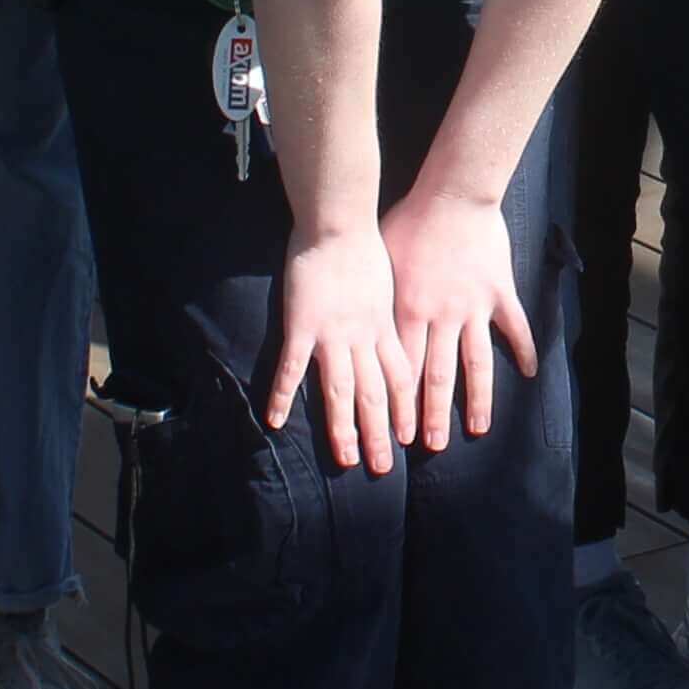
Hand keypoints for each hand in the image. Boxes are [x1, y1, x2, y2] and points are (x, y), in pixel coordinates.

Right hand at [264, 220, 406, 475]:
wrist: (340, 220)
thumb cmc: (367, 242)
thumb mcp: (392, 278)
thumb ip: (391, 307)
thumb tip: (401, 321)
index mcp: (386, 326)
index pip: (401, 377)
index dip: (406, 409)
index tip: (411, 439)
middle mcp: (363, 337)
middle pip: (375, 394)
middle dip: (381, 433)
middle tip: (382, 468)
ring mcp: (332, 333)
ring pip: (341, 391)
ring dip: (344, 428)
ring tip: (347, 459)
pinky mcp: (302, 325)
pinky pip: (292, 368)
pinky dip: (285, 396)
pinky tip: (276, 422)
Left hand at [381, 185, 538, 449]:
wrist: (453, 195)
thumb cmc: (410, 221)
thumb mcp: (382, 258)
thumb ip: (379, 295)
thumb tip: (364, 323)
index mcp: (408, 311)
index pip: (403, 368)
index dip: (401, 404)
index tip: (399, 434)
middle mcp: (442, 317)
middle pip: (437, 375)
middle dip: (433, 414)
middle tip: (432, 446)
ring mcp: (474, 307)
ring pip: (476, 363)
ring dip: (477, 399)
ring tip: (477, 429)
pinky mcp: (499, 292)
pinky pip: (514, 327)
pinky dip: (523, 350)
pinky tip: (528, 374)